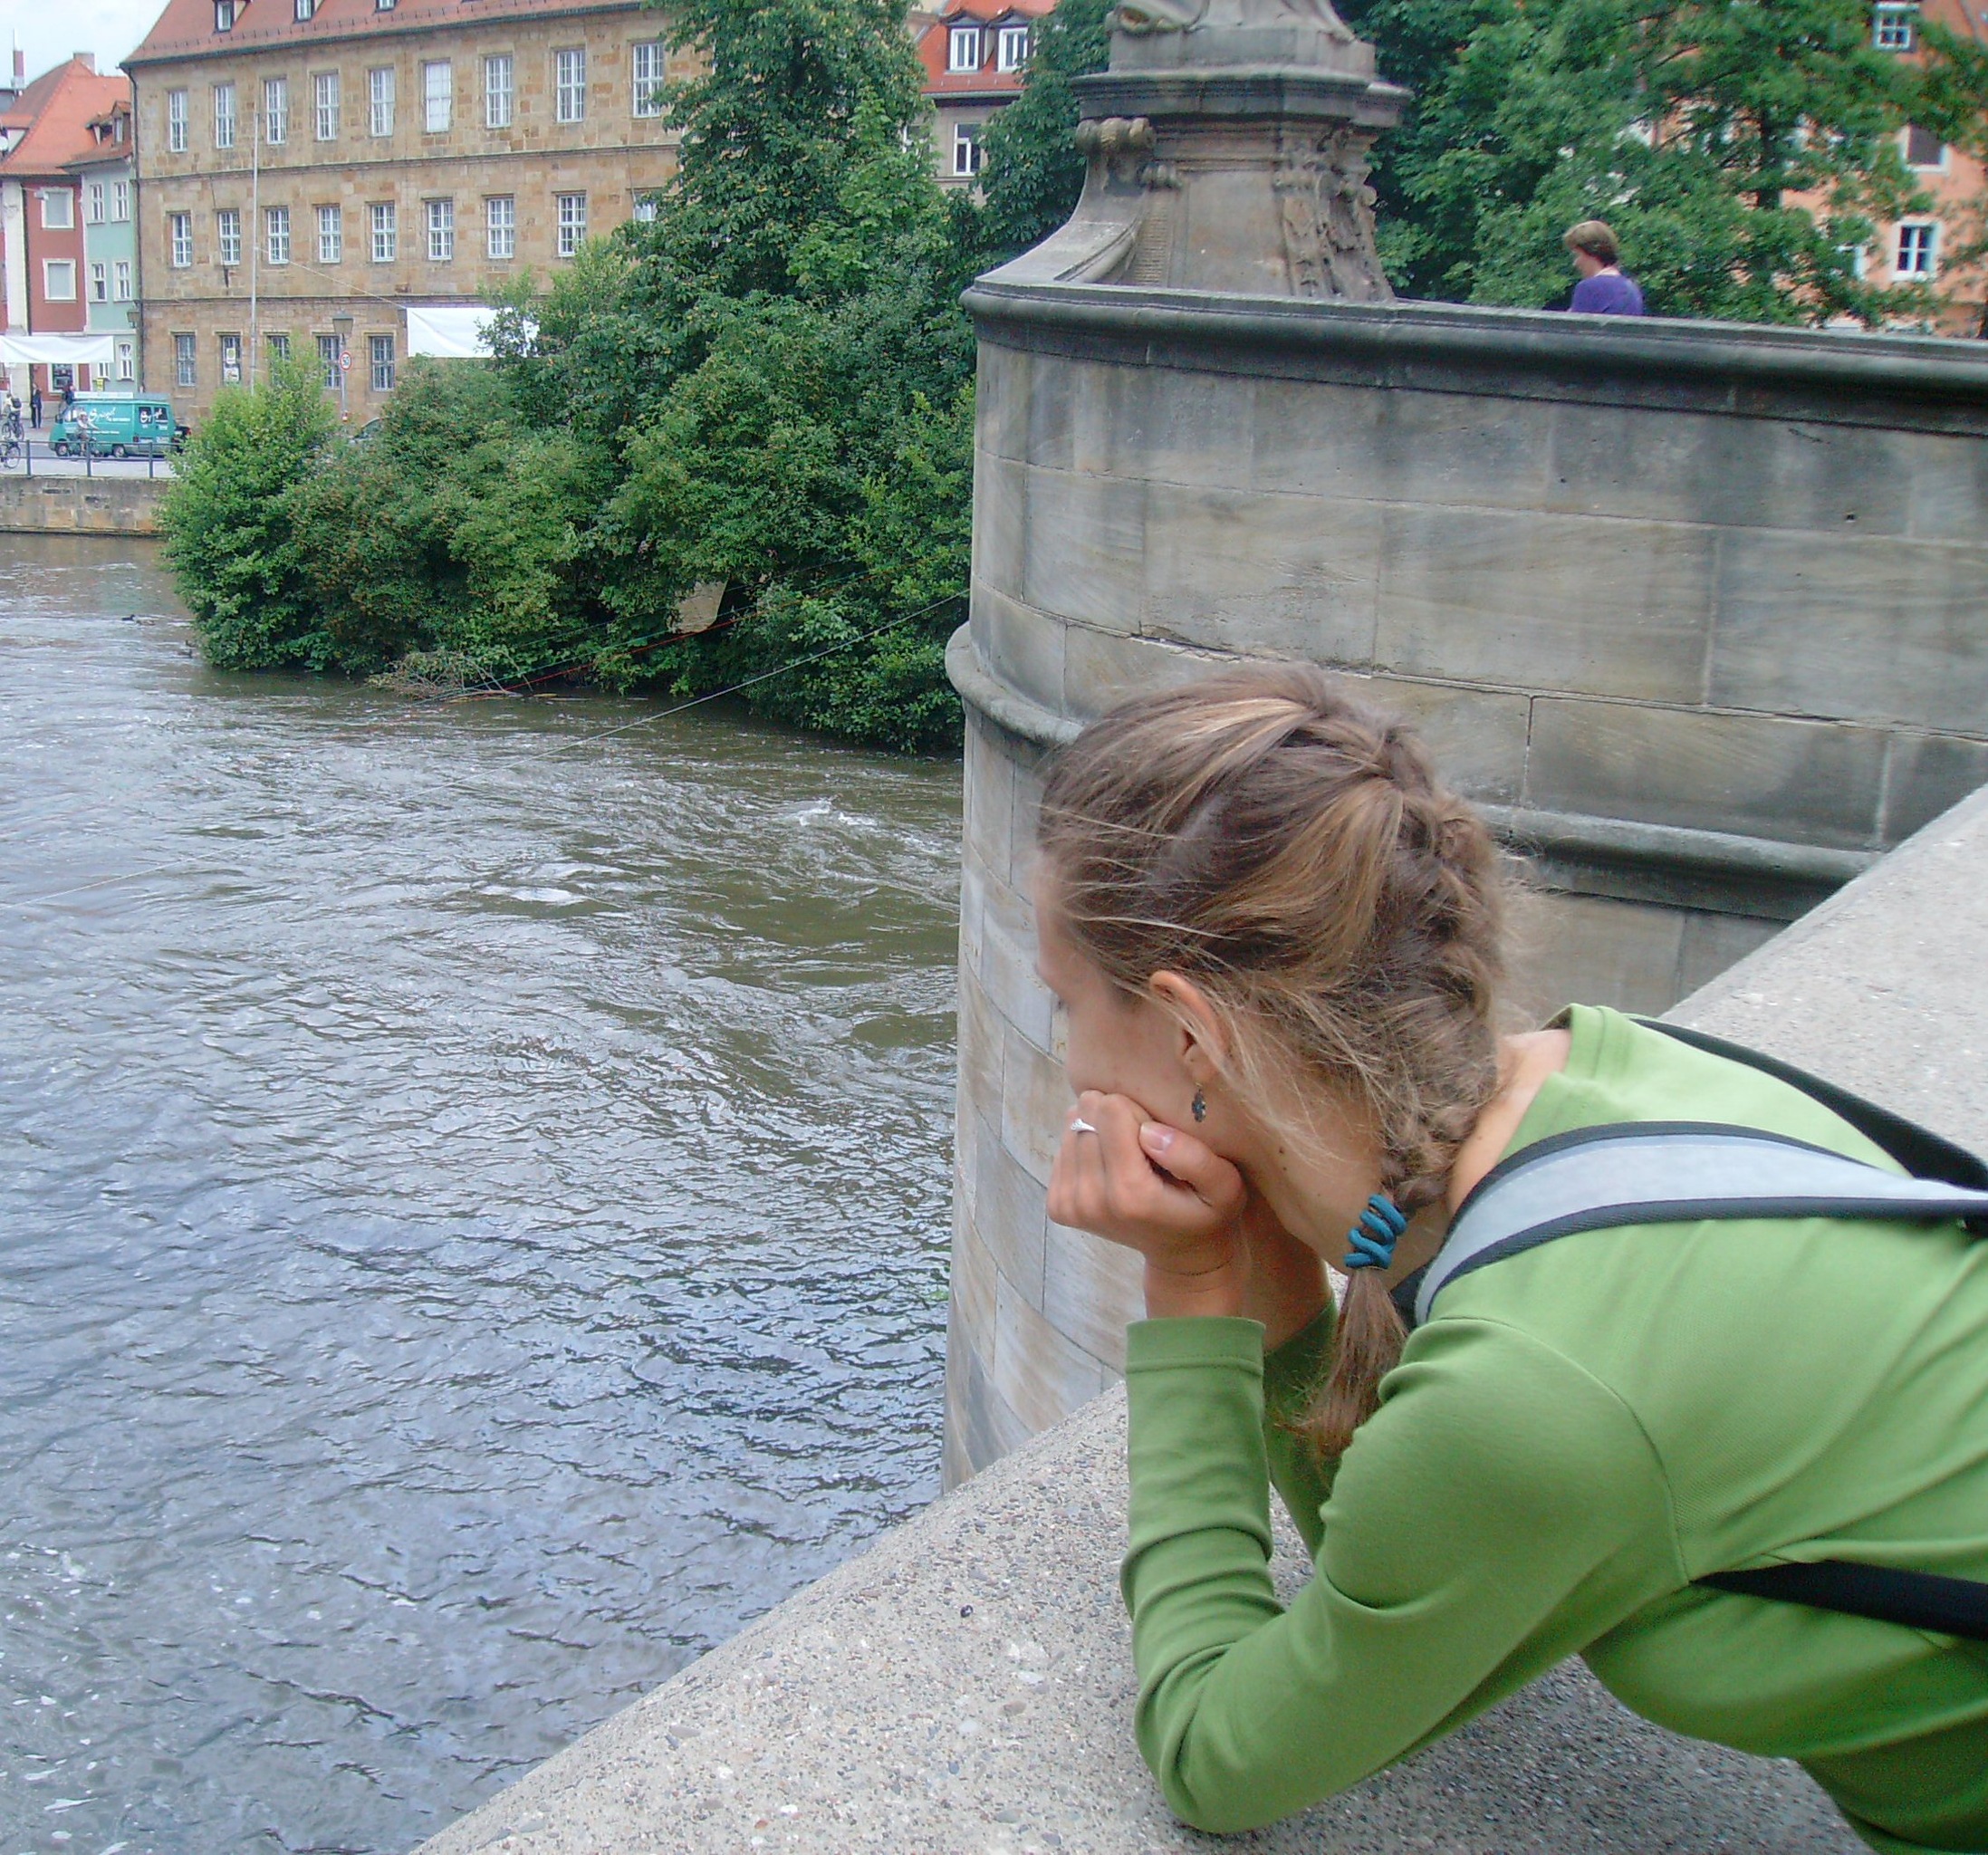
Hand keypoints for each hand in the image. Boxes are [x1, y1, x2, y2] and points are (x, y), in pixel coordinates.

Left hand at [1048, 1091, 1249, 1319]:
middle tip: (1144, 1145)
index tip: (1158, 1135)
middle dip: (1118, 1118)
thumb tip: (1149, 1132)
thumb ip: (1195, 1158)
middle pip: (1088, 1114)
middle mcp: (1090, 1200)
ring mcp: (1069, 1204)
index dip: (1139, 1112)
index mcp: (1130, 1193)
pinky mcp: (1057, 1204)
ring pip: (1073, 1124)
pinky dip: (1088, 1144)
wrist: (1179, 1253)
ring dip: (1100, 1129)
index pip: (1112, 1111)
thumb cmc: (1205, 1213)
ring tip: (1129, 1155)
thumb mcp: (1225, 1186)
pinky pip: (1064, 1144)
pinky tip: (1112, 1165)